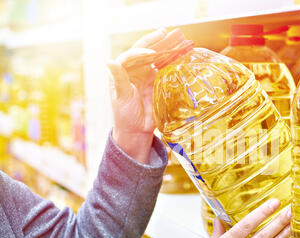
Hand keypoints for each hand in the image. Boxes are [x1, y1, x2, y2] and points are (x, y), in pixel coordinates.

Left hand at [107, 28, 167, 163]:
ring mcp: (147, 75)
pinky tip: (180, 55)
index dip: (141, 50)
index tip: (151, 53)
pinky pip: (165, 69)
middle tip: (166, 32)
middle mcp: (135, 70)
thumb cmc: (124, 114)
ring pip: (157, 58)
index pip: (132, 54)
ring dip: (166, 48)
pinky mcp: (157, 83)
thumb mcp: (120, 96)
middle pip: (146, 50)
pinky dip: (172, 61)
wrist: (137, 130)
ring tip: (177, 39)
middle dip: (156, 41)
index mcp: (123, 70)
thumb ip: (118, 78)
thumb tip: (108, 60)